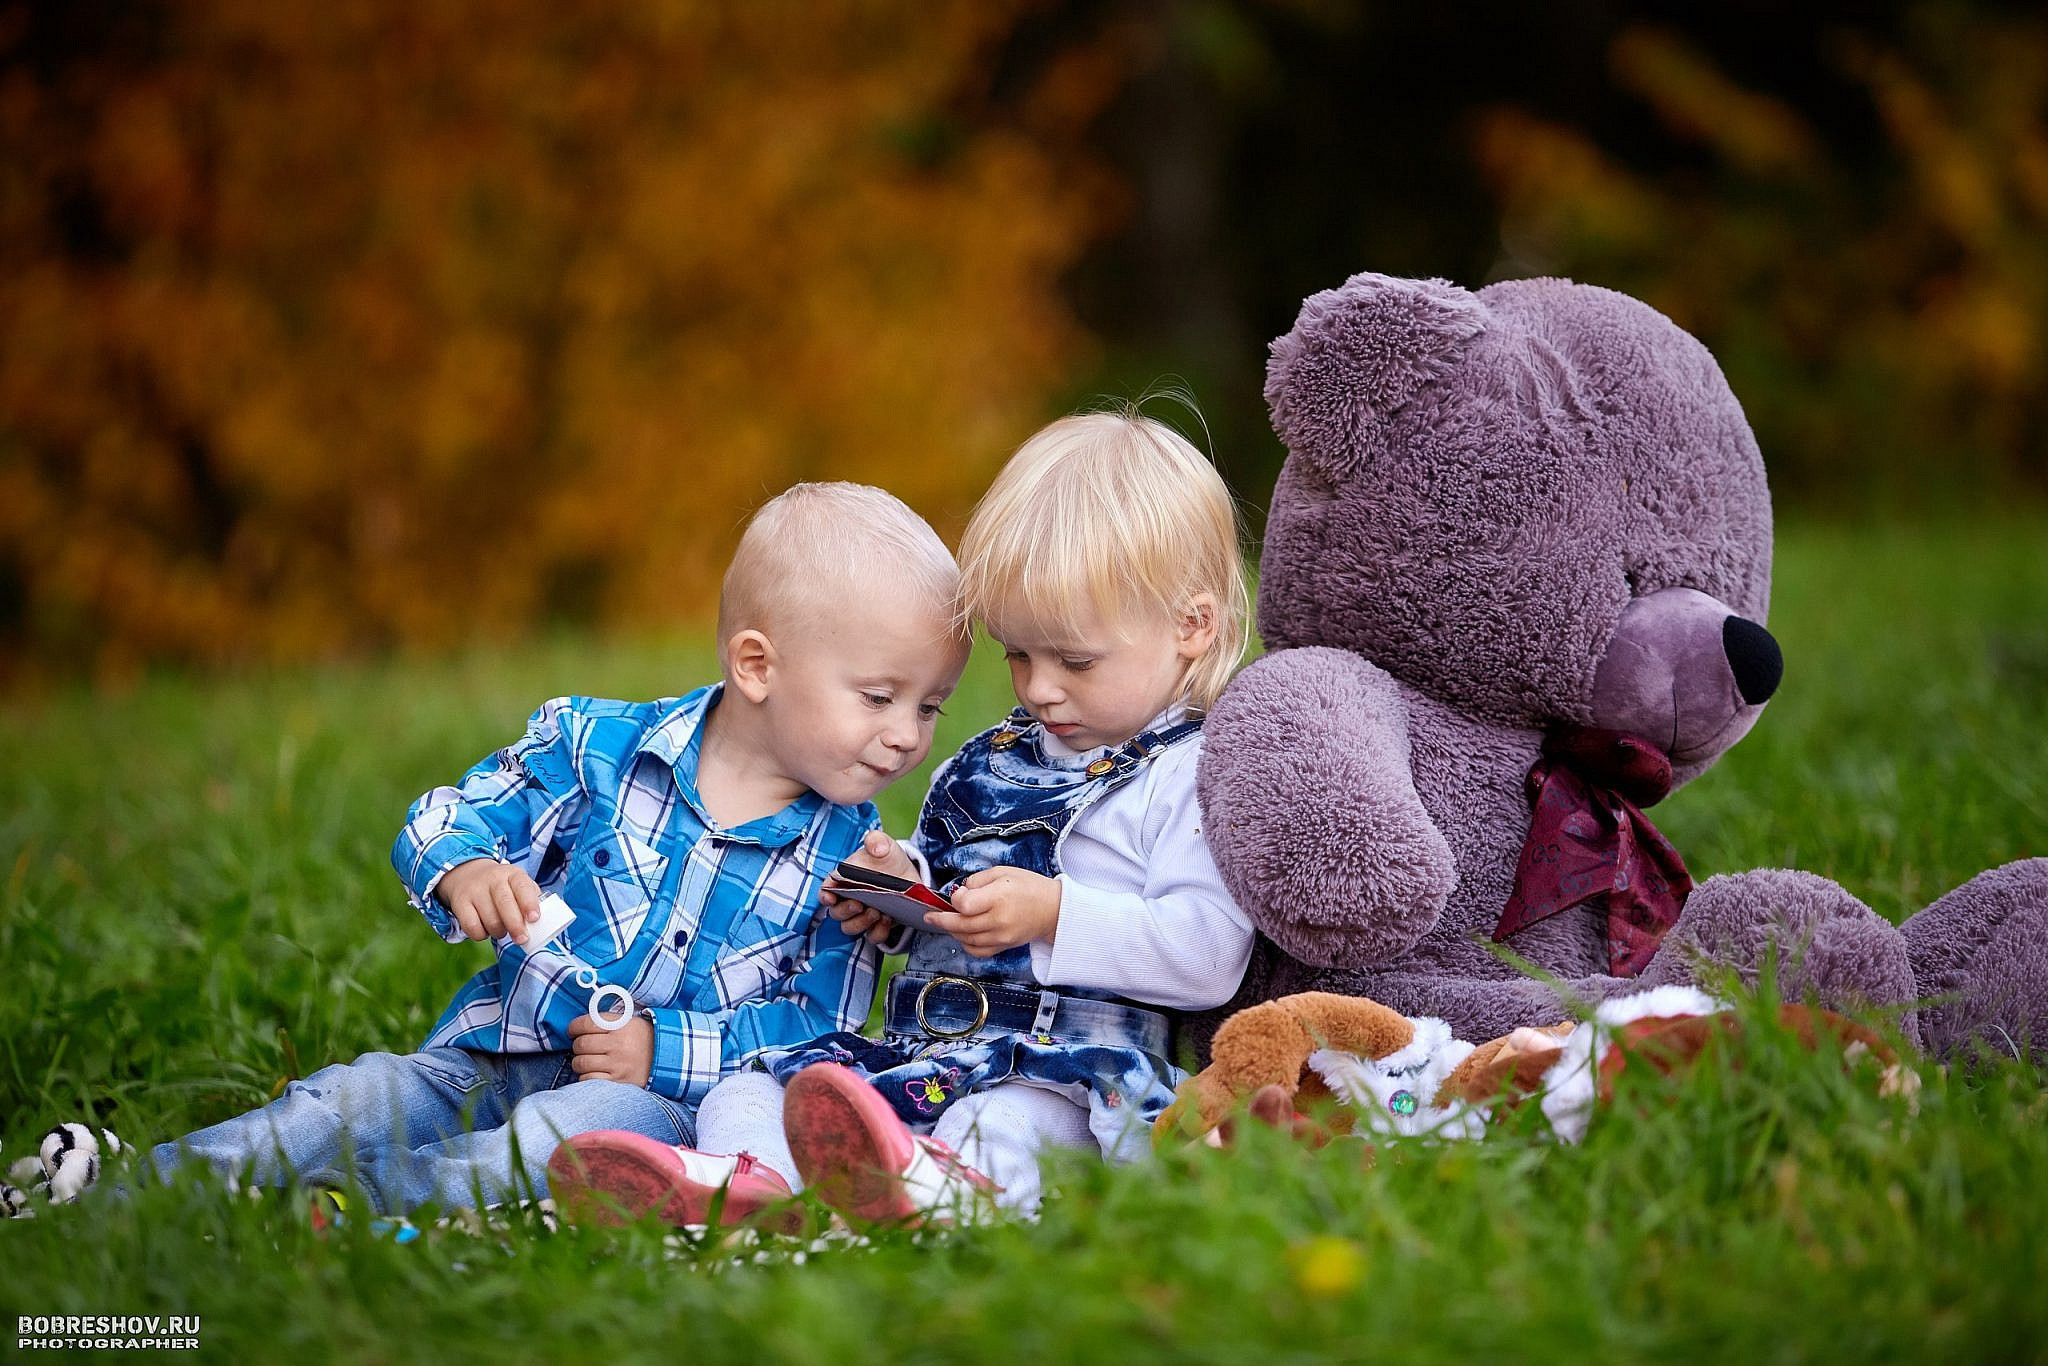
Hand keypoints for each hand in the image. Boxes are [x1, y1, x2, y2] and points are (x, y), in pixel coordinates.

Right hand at [436, 858, 540, 942]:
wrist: (467, 874)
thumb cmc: (502, 886)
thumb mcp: (518, 884)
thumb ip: (531, 898)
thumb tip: (543, 922)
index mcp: (513, 874)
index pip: (522, 886)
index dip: (529, 903)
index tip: (534, 918)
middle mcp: (493, 879)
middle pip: (505, 904)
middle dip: (516, 926)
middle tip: (522, 939)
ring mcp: (475, 890)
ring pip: (490, 919)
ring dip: (499, 932)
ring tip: (502, 930)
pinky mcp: (459, 903)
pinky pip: (471, 926)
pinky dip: (481, 934)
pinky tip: (485, 930)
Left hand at [568, 1013, 653, 1086]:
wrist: (665, 1059)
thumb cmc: (643, 1039)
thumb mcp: (630, 1022)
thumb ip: (606, 1021)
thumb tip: (579, 1025)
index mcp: (621, 1026)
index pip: (587, 1023)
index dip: (574, 1027)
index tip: (573, 1031)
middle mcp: (619, 1045)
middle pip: (581, 1044)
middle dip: (577, 1045)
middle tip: (582, 1047)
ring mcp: (618, 1065)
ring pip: (581, 1063)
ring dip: (579, 1062)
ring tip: (587, 1060)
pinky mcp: (618, 1082)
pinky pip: (589, 1079)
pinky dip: (586, 1076)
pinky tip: (594, 1072)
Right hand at [821, 829, 918, 945]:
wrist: (908, 874)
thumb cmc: (888, 858)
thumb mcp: (884, 844)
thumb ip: (876, 840)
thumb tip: (877, 848)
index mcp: (843, 881)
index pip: (826, 891)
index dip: (825, 896)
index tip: (830, 898)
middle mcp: (849, 900)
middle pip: (836, 914)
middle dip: (845, 911)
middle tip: (859, 904)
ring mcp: (862, 914)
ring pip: (850, 928)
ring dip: (861, 923)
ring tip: (877, 912)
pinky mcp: (877, 925)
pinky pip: (872, 937)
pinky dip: (878, 932)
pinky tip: (887, 920)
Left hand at [923, 866, 1060, 957]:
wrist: (1053, 909)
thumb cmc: (1030, 887)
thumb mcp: (1003, 872)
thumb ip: (977, 880)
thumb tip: (960, 891)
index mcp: (999, 897)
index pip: (964, 905)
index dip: (955, 899)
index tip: (958, 893)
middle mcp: (998, 920)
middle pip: (960, 924)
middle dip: (941, 919)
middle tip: (929, 915)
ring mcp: (1001, 936)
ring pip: (966, 939)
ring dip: (951, 931)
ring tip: (944, 922)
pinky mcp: (1004, 946)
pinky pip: (978, 951)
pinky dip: (965, 944)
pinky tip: (961, 935)